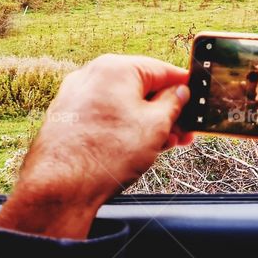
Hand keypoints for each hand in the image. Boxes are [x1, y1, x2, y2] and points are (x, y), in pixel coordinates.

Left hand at [0, 54, 193, 238]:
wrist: (59, 188)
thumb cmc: (108, 153)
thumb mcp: (156, 125)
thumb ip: (174, 103)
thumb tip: (180, 92)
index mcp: (116, 68)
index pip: (163, 70)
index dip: (185, 87)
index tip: (198, 100)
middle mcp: (92, 75)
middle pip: (142, 89)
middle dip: (167, 111)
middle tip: (184, 130)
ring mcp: (75, 97)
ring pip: (123, 104)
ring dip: (148, 122)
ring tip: (165, 144)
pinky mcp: (66, 118)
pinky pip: (105, 116)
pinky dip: (124, 127)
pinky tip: (139, 147)